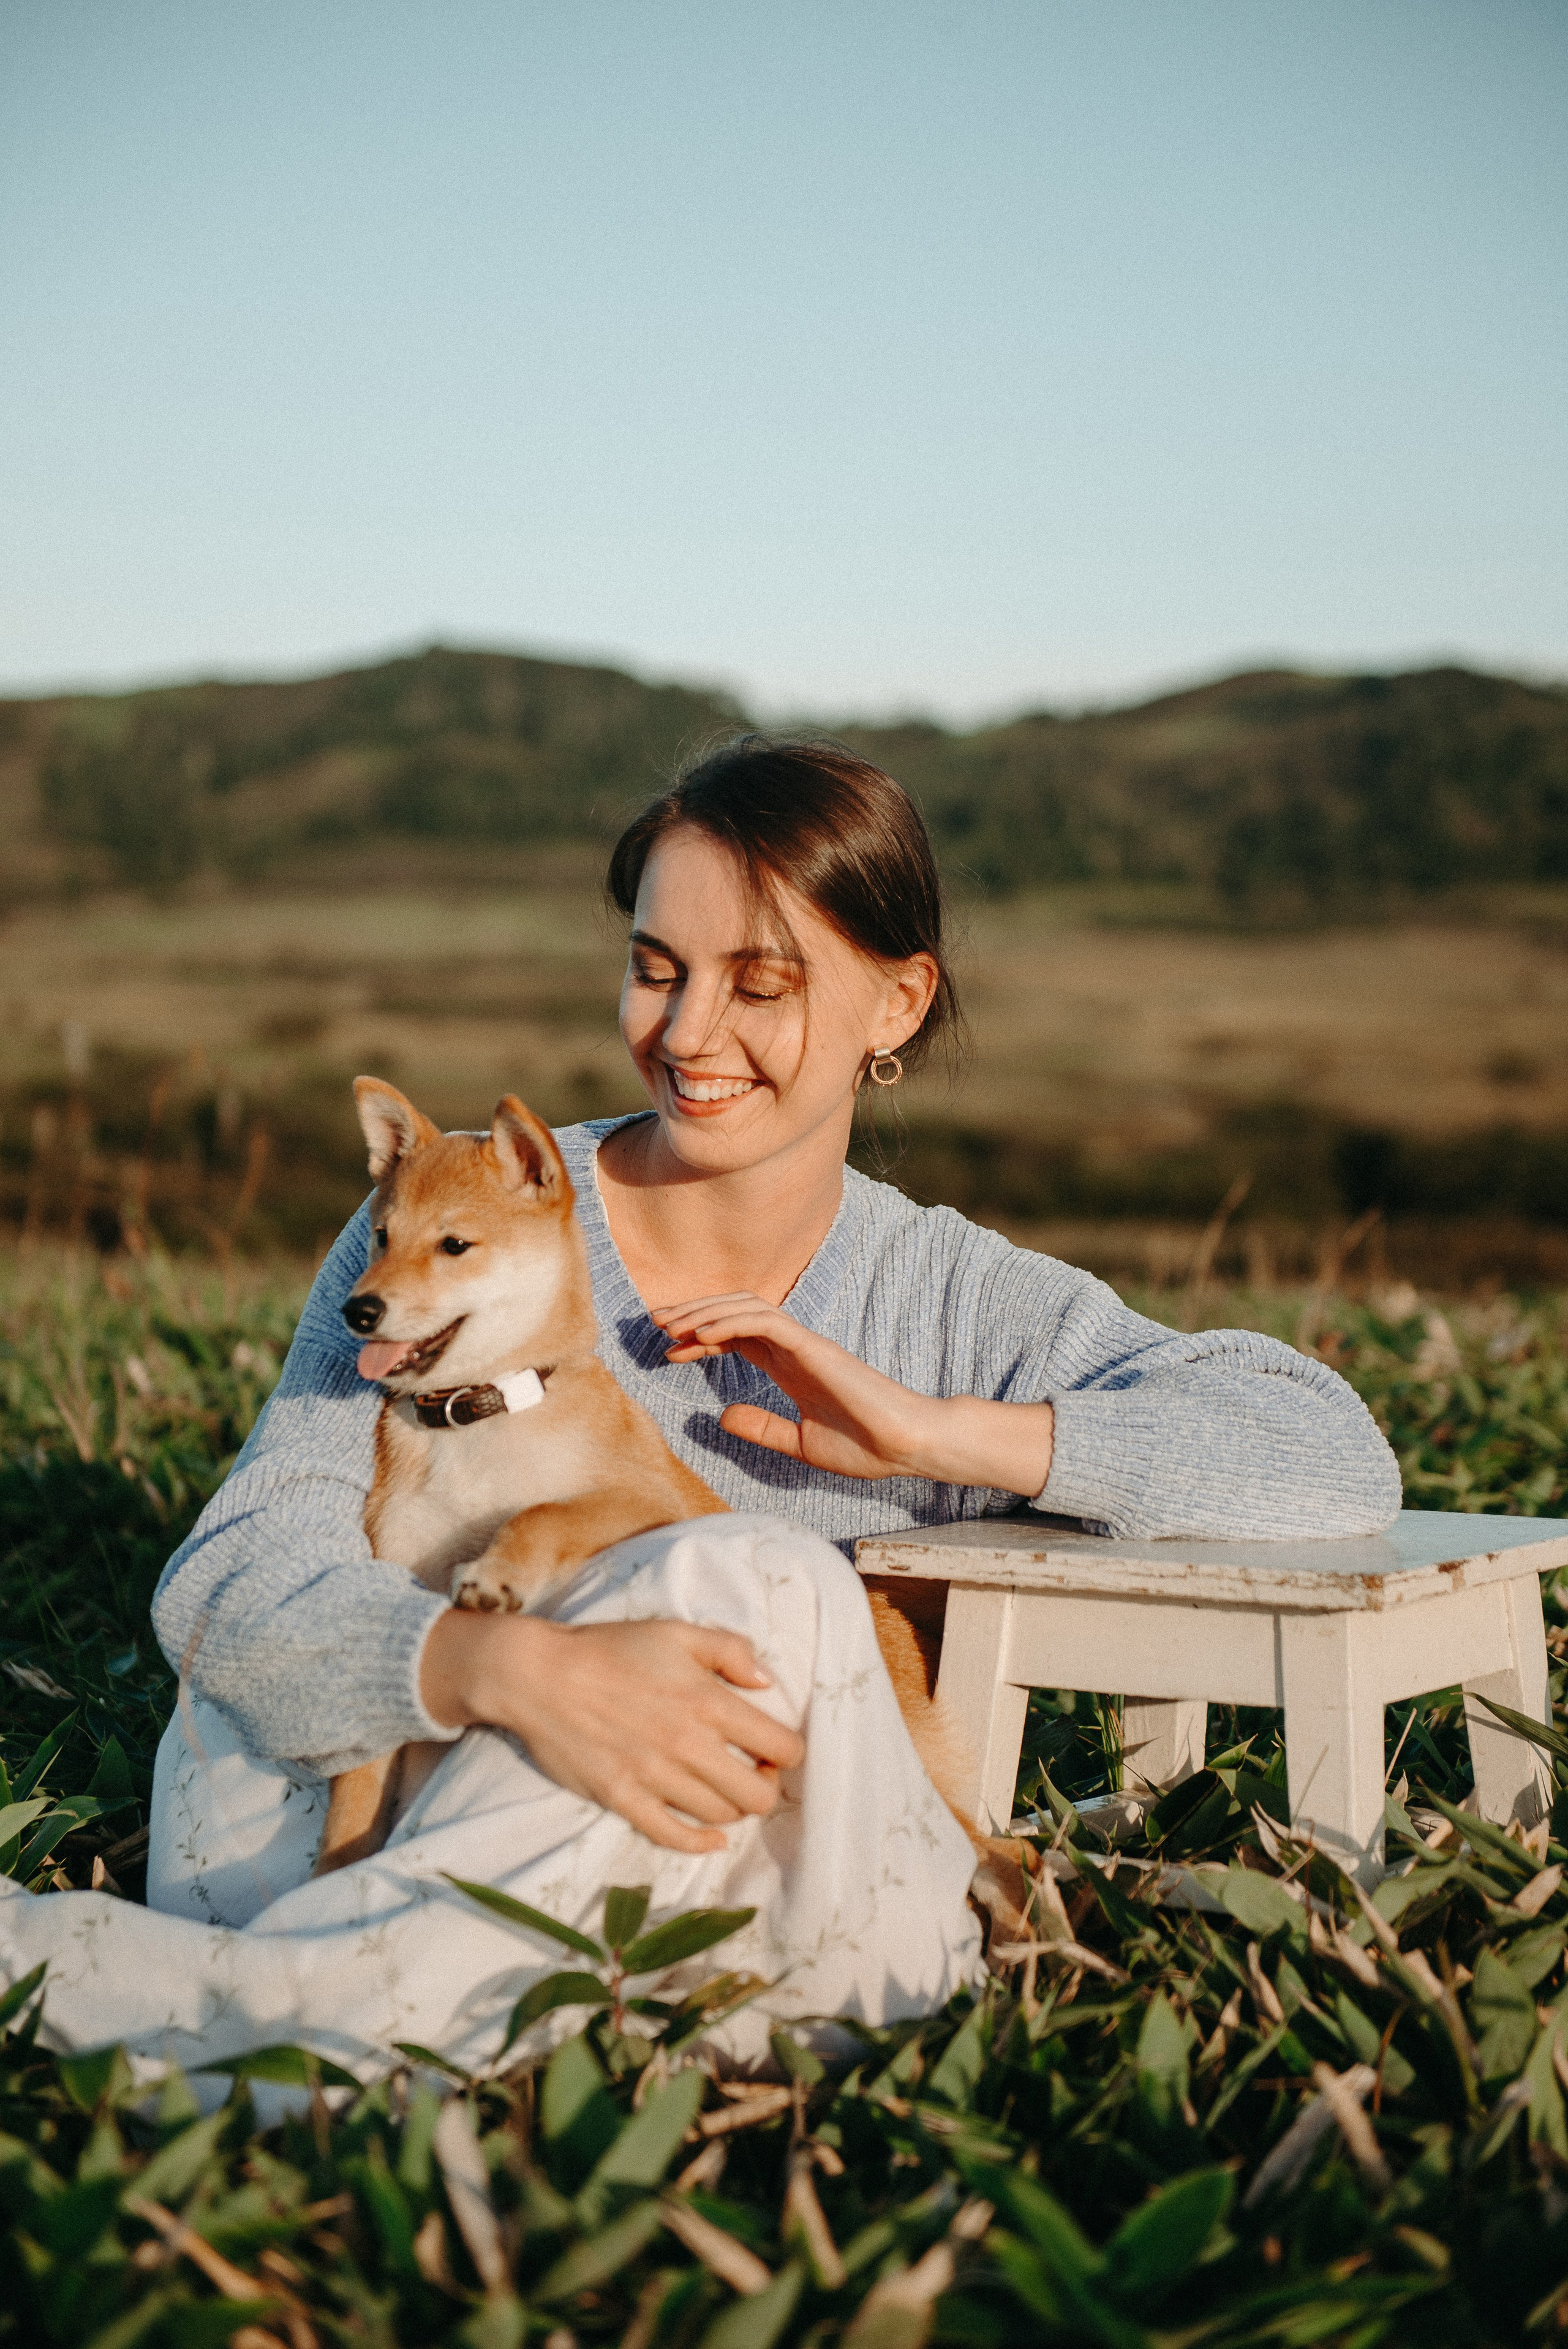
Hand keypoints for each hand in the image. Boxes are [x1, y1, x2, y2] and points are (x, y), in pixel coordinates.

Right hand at [420, 1609, 804, 1852]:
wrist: (540, 1675)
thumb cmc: (610, 1649)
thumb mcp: (677, 1632)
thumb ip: (731, 1651)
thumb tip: (767, 1683)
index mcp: (709, 1702)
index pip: (781, 1746)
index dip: (789, 1751)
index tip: (777, 1747)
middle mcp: (688, 1745)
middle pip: (758, 1795)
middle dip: (766, 1786)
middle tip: (754, 1771)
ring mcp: (655, 1777)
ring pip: (721, 1816)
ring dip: (733, 1808)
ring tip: (724, 1788)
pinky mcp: (624, 1799)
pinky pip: (674, 1837)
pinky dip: (700, 1843)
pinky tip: (710, 1836)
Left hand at [650, 1291, 1055, 1494]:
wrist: (906, 1446)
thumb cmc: (865, 1446)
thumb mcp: (799, 1443)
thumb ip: (762, 1428)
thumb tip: (721, 1417)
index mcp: (790, 1367)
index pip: (736, 1337)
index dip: (699, 1338)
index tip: (668, 1352)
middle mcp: (794, 1348)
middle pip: (734, 1314)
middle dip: (693, 1315)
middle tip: (655, 1324)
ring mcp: (804, 1344)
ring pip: (746, 1309)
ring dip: (704, 1313)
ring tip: (670, 1326)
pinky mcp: (815, 1347)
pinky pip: (766, 1322)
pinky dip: (730, 1322)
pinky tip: (700, 1335)